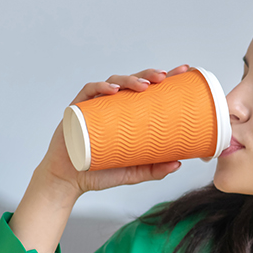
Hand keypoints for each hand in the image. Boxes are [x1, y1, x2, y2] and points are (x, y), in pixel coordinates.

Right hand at [40, 64, 192, 195]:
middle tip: (164, 77)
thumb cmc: (100, 172)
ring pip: (113, 82)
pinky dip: (100, 87)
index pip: (148, 90)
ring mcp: (95, 105)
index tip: (183, 71)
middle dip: (149, 75)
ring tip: (144, 86)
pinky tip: (113, 90)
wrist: (69, 181)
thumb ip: (154, 170)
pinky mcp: (77, 109)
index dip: (165, 79)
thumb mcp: (133, 172)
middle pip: (132, 81)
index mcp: (127, 114)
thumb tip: (179, 163)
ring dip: (129, 79)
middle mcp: (112, 106)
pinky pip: (89, 91)